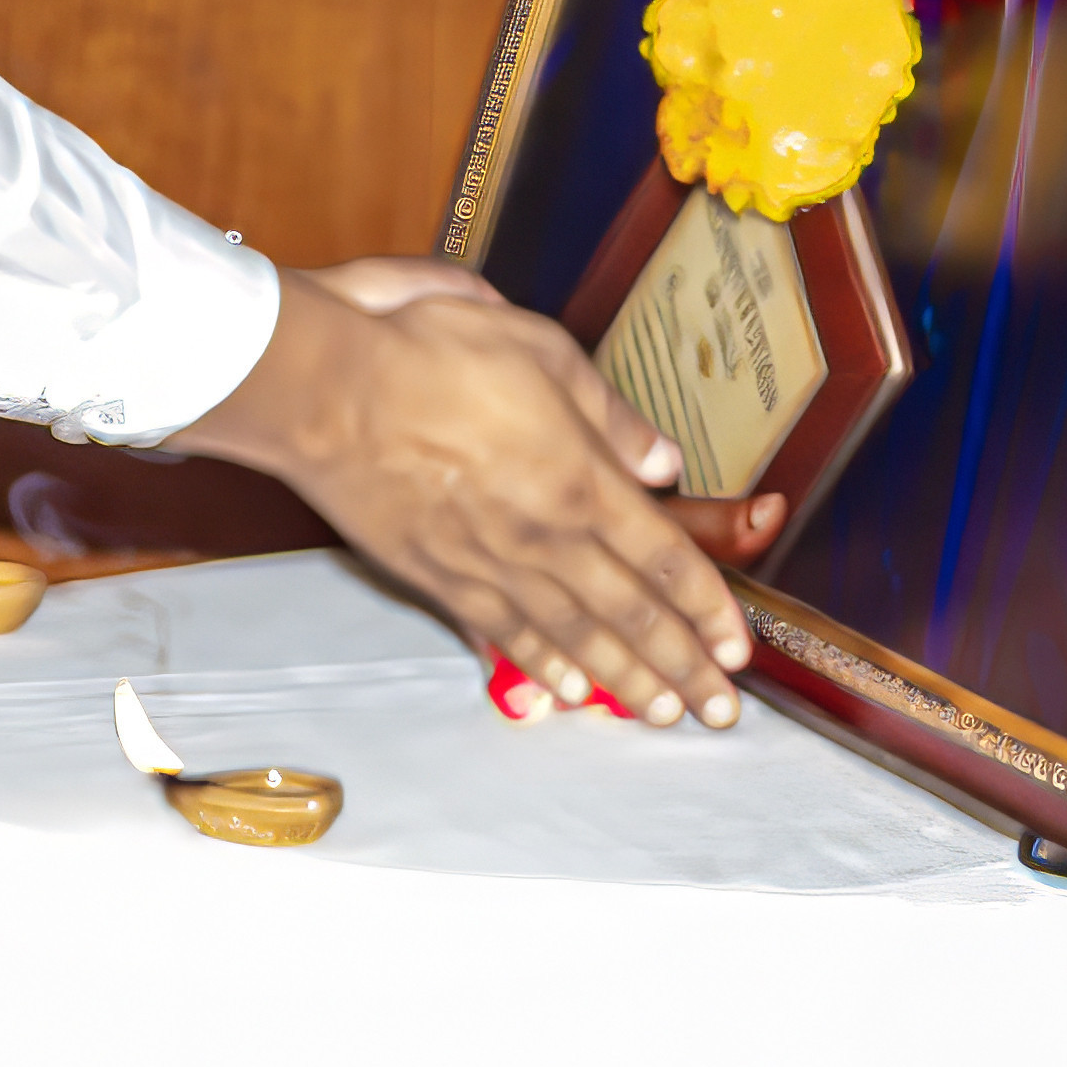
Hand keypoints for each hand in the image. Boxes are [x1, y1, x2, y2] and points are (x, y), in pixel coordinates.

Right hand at [177, 257, 758, 723]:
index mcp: (583, 481)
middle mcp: (546, 537)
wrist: (330, 393)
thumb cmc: (430, 355)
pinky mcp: (439, 577)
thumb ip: (609, 416)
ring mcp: (491, 565)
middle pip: (633, 616)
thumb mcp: (542, 353)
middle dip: (684, 667)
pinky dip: (543, 667)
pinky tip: (569, 690)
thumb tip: (662, 461)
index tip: (736, 647)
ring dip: (625, 681)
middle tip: (719, 711)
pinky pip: (503, 633)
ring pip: (575, 638)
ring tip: (662, 713)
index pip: (666, 559)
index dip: (708, 609)